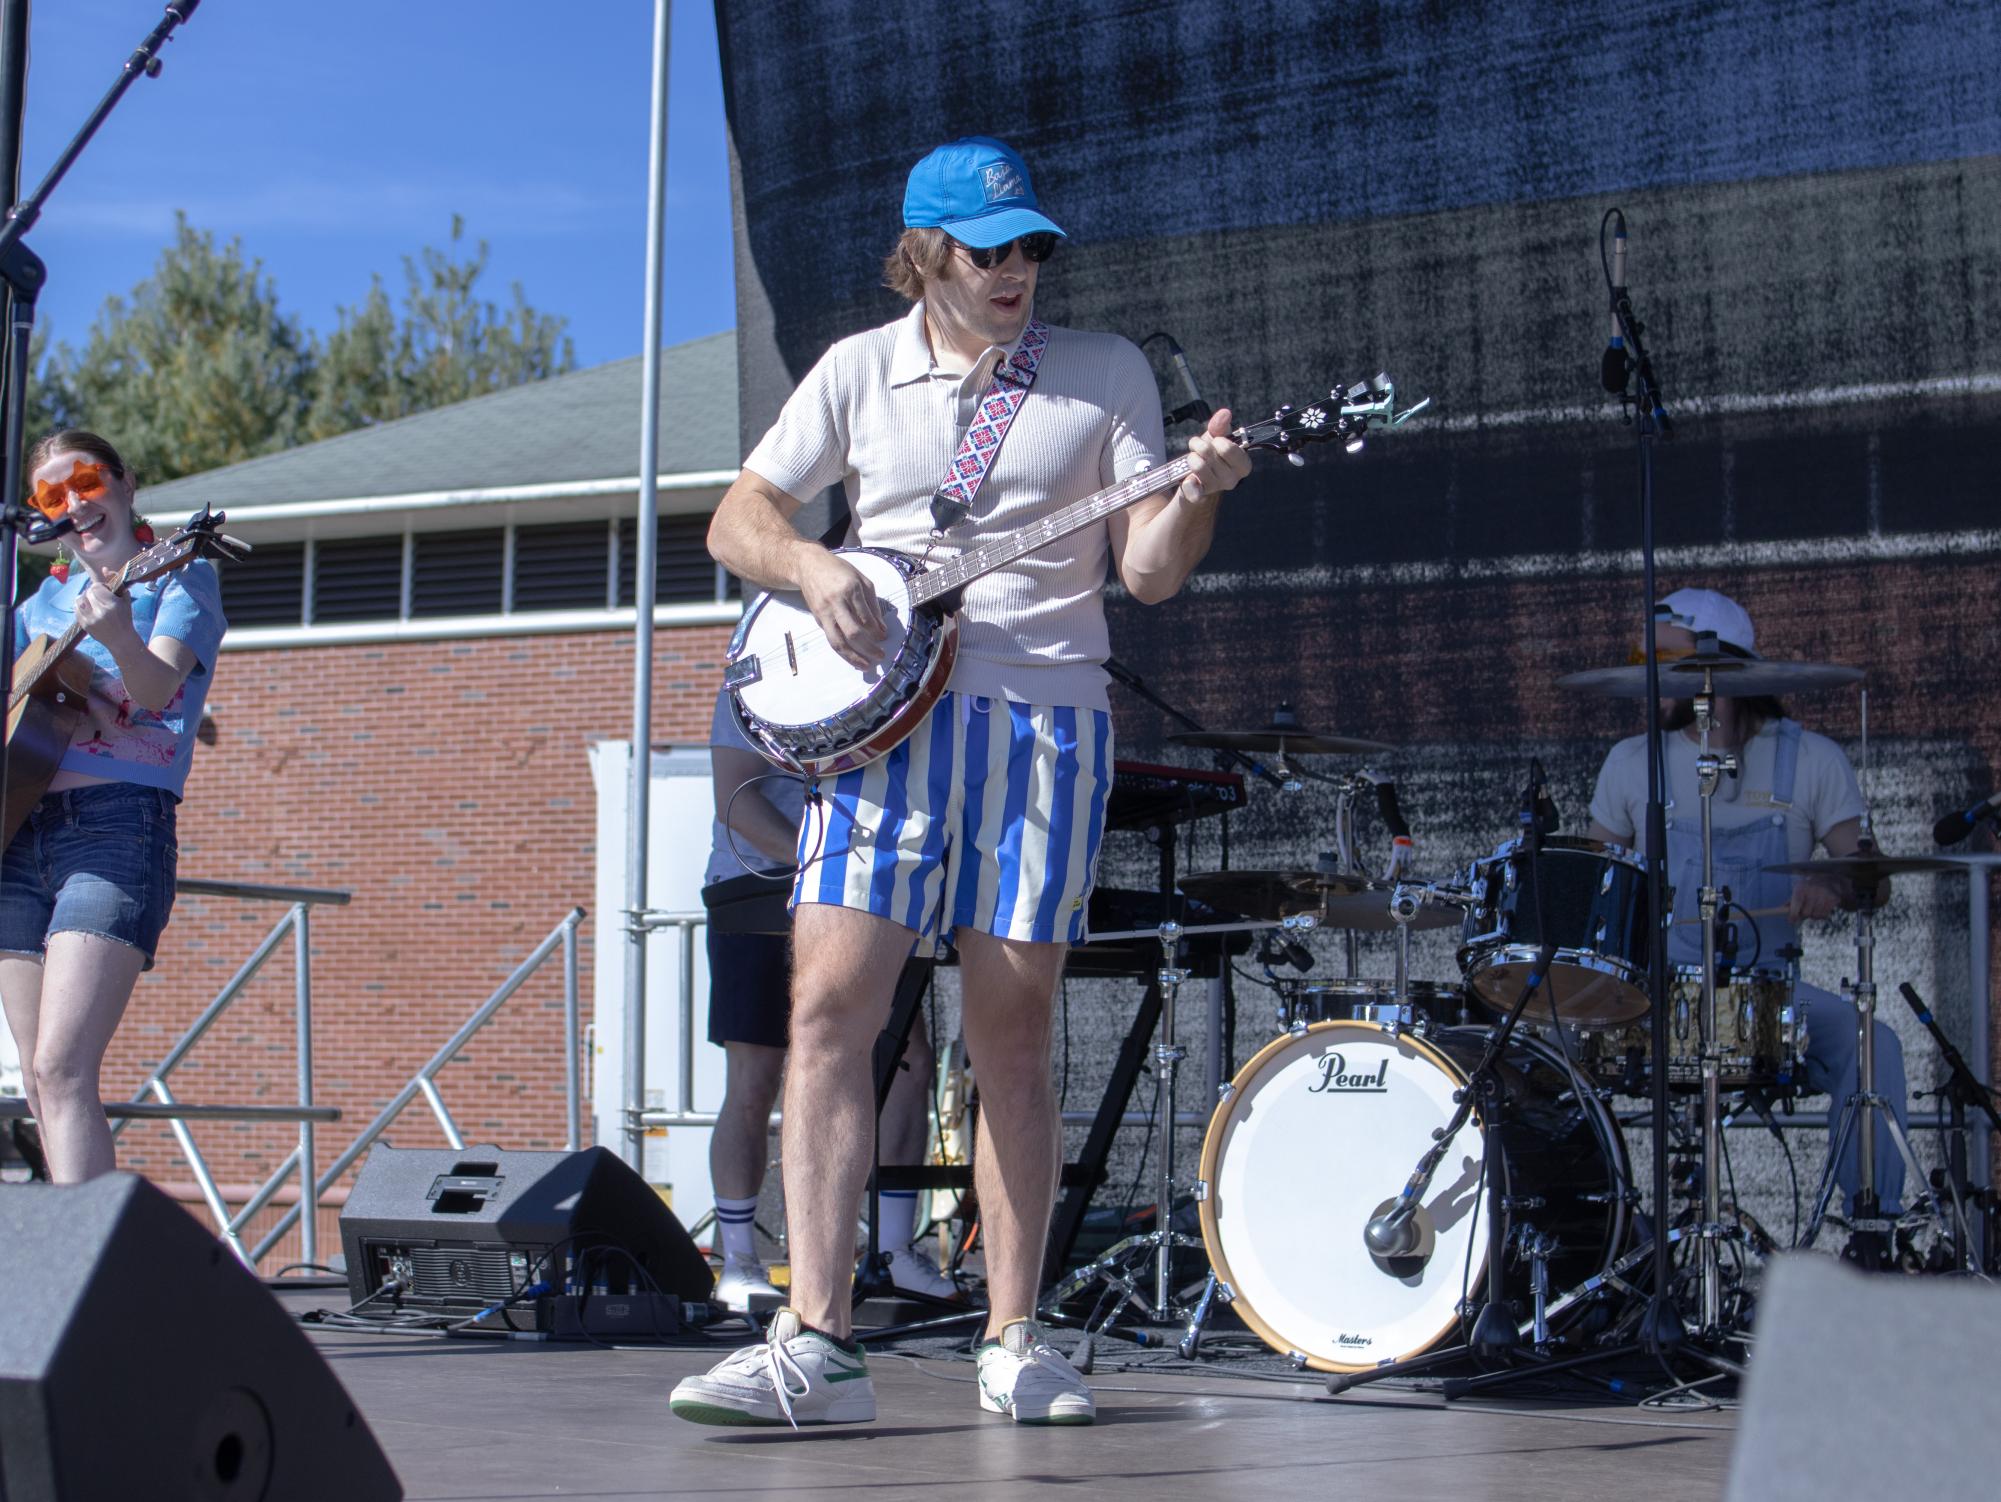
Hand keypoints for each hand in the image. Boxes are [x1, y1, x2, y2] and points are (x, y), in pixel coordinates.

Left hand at [74, 580, 137, 649]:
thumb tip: (104, 568)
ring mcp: (90, 619)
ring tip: (92, 603)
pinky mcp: (84, 625)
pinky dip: (81, 606)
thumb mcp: (125, 600)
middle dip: (93, 592)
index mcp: (112, 605)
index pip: (96, 587)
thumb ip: (116, 583)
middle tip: (99, 598)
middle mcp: (100, 612)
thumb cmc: (125, 618)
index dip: (100, 587)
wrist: (121, 640)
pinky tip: (88, 609)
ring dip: (85, 598)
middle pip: (88, 592)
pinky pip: (76, 609)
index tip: (106, 591)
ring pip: (79, 599)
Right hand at [797, 550, 887, 670]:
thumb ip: (872, 603)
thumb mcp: (861, 579)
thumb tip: (881, 628)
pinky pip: (831, 639)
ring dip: (853, 657)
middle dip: (868, 648)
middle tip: (880, 656)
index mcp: (851, 589)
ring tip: (866, 666)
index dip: (877, 631)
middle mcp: (836, 602)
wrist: (808, 565)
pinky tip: (852, 657)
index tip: (884, 637)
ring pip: (838, 641)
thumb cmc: (838, 570)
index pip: (866, 617)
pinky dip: (843, 651)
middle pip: (853, 632)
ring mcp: (825, 613)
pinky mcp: (818, 619)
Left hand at [1177, 407, 1251, 505]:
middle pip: (1209, 453)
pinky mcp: (1200, 496)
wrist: (1194, 475)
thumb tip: (1225, 413)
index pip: (1229, 448)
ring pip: (1197, 465)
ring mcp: (1216, 488)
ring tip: (1193, 458)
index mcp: (1243, 465)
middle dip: (1199, 445)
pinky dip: (1187, 483)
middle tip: (1199, 448)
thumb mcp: (1216, 437)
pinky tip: (1189, 480)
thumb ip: (1220, 425)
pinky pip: (1192, 489)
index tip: (1216, 441)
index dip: (1217, 441)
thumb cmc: (1210, 454)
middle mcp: (1232, 479)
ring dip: (1191, 457)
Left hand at [1788, 876, 1843, 923]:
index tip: (1791, 921)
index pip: (1796, 903)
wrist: (1829, 881)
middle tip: (1805, 911)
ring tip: (1814, 907)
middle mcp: (1813, 889)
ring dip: (1813, 915)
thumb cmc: (1808, 889)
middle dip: (1804, 915)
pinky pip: (1824, 915)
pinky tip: (1821, 907)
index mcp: (1801, 887)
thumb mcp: (1798, 891)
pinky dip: (1821, 914)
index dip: (1793, 914)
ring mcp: (1824, 894)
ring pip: (1815, 915)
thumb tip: (1781, 910)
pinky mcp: (1833, 899)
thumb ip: (1790, 902)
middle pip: (1806, 913)